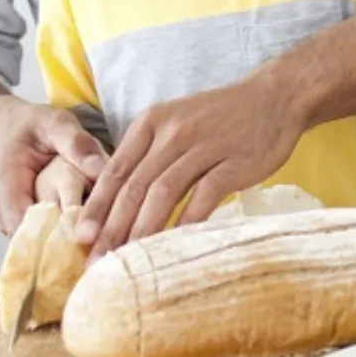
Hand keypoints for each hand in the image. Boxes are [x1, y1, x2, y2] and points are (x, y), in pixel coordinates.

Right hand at [0, 98, 106, 234]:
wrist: (1, 129)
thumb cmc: (29, 126)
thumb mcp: (54, 123)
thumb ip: (76, 143)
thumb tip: (101, 168)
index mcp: (8, 183)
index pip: (25, 224)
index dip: (55, 238)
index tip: (87, 240)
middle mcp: (2, 207)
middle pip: (31, 241)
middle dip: (65, 246)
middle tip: (99, 248)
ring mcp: (5, 218)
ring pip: (34, 243)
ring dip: (62, 246)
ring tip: (95, 246)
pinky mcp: (16, 223)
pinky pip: (36, 239)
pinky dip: (58, 240)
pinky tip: (84, 238)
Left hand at [73, 76, 303, 255]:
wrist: (276, 97)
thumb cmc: (222, 117)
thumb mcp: (176, 123)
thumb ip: (149, 154)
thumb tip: (118, 202)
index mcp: (152, 123)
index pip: (115, 171)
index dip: (95, 207)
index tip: (79, 237)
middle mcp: (173, 133)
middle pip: (133, 186)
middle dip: (111, 227)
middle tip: (96, 259)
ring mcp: (204, 146)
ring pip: (162, 193)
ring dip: (141, 229)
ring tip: (127, 259)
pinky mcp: (234, 162)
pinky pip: (203, 197)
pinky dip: (186, 223)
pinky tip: (174, 245)